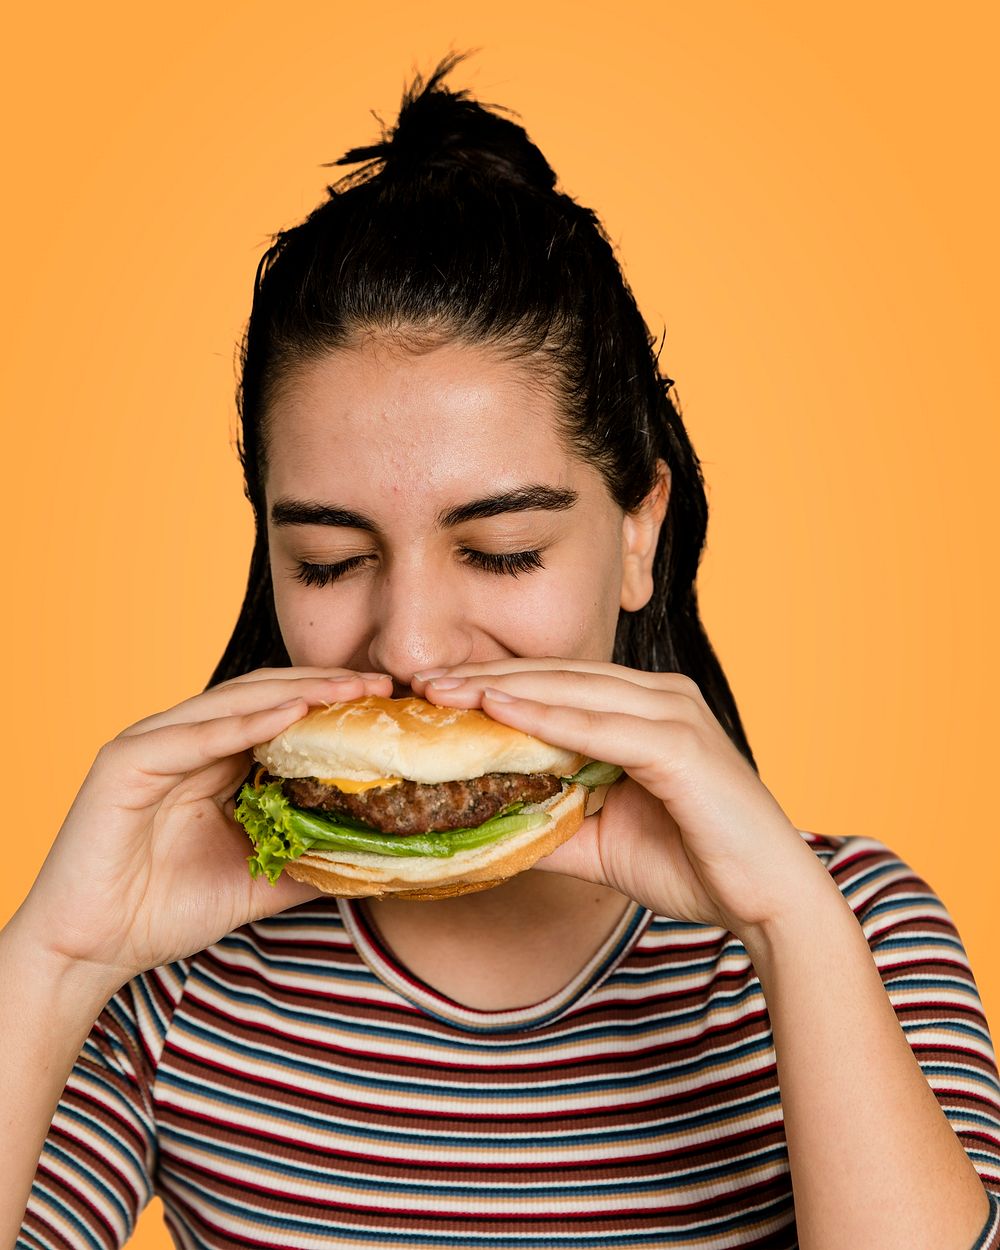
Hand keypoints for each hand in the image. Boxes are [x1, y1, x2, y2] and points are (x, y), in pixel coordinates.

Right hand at [10, 667, 392, 992]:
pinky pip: (194, 737)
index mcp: (212, 760)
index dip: (332, 705)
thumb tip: (376, 856)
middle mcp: (184, 742)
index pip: (280, 714)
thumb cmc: (164, 911)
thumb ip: (308, 858)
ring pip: (234, 704)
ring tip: (347, 690)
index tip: (387, 704)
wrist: (91, 950)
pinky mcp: (126, 761)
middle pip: (264, 698)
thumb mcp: (259, 879)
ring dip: (295, 694)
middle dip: (325, 688)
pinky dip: (244, 723)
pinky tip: (290, 714)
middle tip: (380, 684)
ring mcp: (153, 745)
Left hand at [413, 659, 828, 937]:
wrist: (768, 902)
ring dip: (503, 689)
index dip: (493, 684)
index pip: (555, 686)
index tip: (433, 692)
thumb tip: (479, 824)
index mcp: (645, 708)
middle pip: (556, 677)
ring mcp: (674, 714)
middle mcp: (660, 697)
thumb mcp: (599, 840)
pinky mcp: (682, 746)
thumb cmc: (693, 864)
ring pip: (572, 691)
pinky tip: (499, 711)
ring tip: (443, 690)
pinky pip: (600, 727)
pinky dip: (547, 718)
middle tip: (419, 680)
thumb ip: (547, 822)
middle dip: (484, 677)